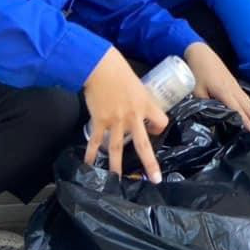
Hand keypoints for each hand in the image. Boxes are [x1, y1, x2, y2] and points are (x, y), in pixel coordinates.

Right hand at [83, 47, 167, 182]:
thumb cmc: (120, 71)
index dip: (159, 127)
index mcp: (146, 104)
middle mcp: (133, 116)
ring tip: (117, 182)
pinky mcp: (99, 121)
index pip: (161, 122)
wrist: (100, 67)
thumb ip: (140, 99)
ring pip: (117, 148)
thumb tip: (139, 108)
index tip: (153, 129)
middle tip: (155, 179)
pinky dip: (91, 154)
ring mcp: (115, 121)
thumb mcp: (138, 85)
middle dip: (149, 163)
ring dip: (117, 166)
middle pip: (143, 144)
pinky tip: (88, 165)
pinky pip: (96, 142)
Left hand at [184, 42, 249, 134]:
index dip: (245, 121)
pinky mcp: (233, 83)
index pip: (237, 109)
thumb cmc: (198, 72)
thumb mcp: (197, 90)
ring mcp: (235, 85)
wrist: (201, 54)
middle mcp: (233, 89)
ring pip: (248, 102)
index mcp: (224, 92)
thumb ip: (204, 105)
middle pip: (247, 106)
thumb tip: (209, 118)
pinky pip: (245, 97)